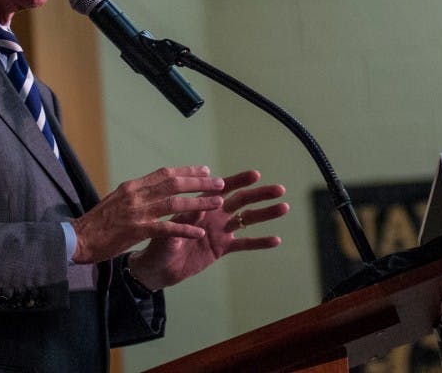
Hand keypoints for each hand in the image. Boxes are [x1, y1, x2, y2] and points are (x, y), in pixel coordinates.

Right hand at [71, 166, 225, 263]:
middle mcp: (136, 195)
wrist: (77, 238)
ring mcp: (137, 212)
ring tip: (217, 203)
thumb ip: (136, 195)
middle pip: (174, 183)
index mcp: (132, 186)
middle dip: (199, 182)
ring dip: (199, 202)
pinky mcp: (136, 230)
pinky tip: (199, 232)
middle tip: (218, 182)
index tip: (204, 170)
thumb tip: (154, 191)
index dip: (187, 171)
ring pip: (175, 203)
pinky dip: (185, 229)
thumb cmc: (97, 223)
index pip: (164, 173)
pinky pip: (166, 228)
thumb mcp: (117, 201)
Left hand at [127, 169, 288, 290]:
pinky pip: (244, 244)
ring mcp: (220, 230)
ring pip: (247, 219)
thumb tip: (199, 205)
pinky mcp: (222, 248)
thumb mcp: (168, 231)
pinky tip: (276, 239)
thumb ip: (184, 220)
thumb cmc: (158, 243)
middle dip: (260, 194)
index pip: (221, 188)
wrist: (156, 267)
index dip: (238, 181)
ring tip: (284, 207)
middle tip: (279, 189)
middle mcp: (213, 214)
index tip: (255, 175)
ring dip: (265, 213)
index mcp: (200, 204)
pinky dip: (259, 242)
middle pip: (241, 200)